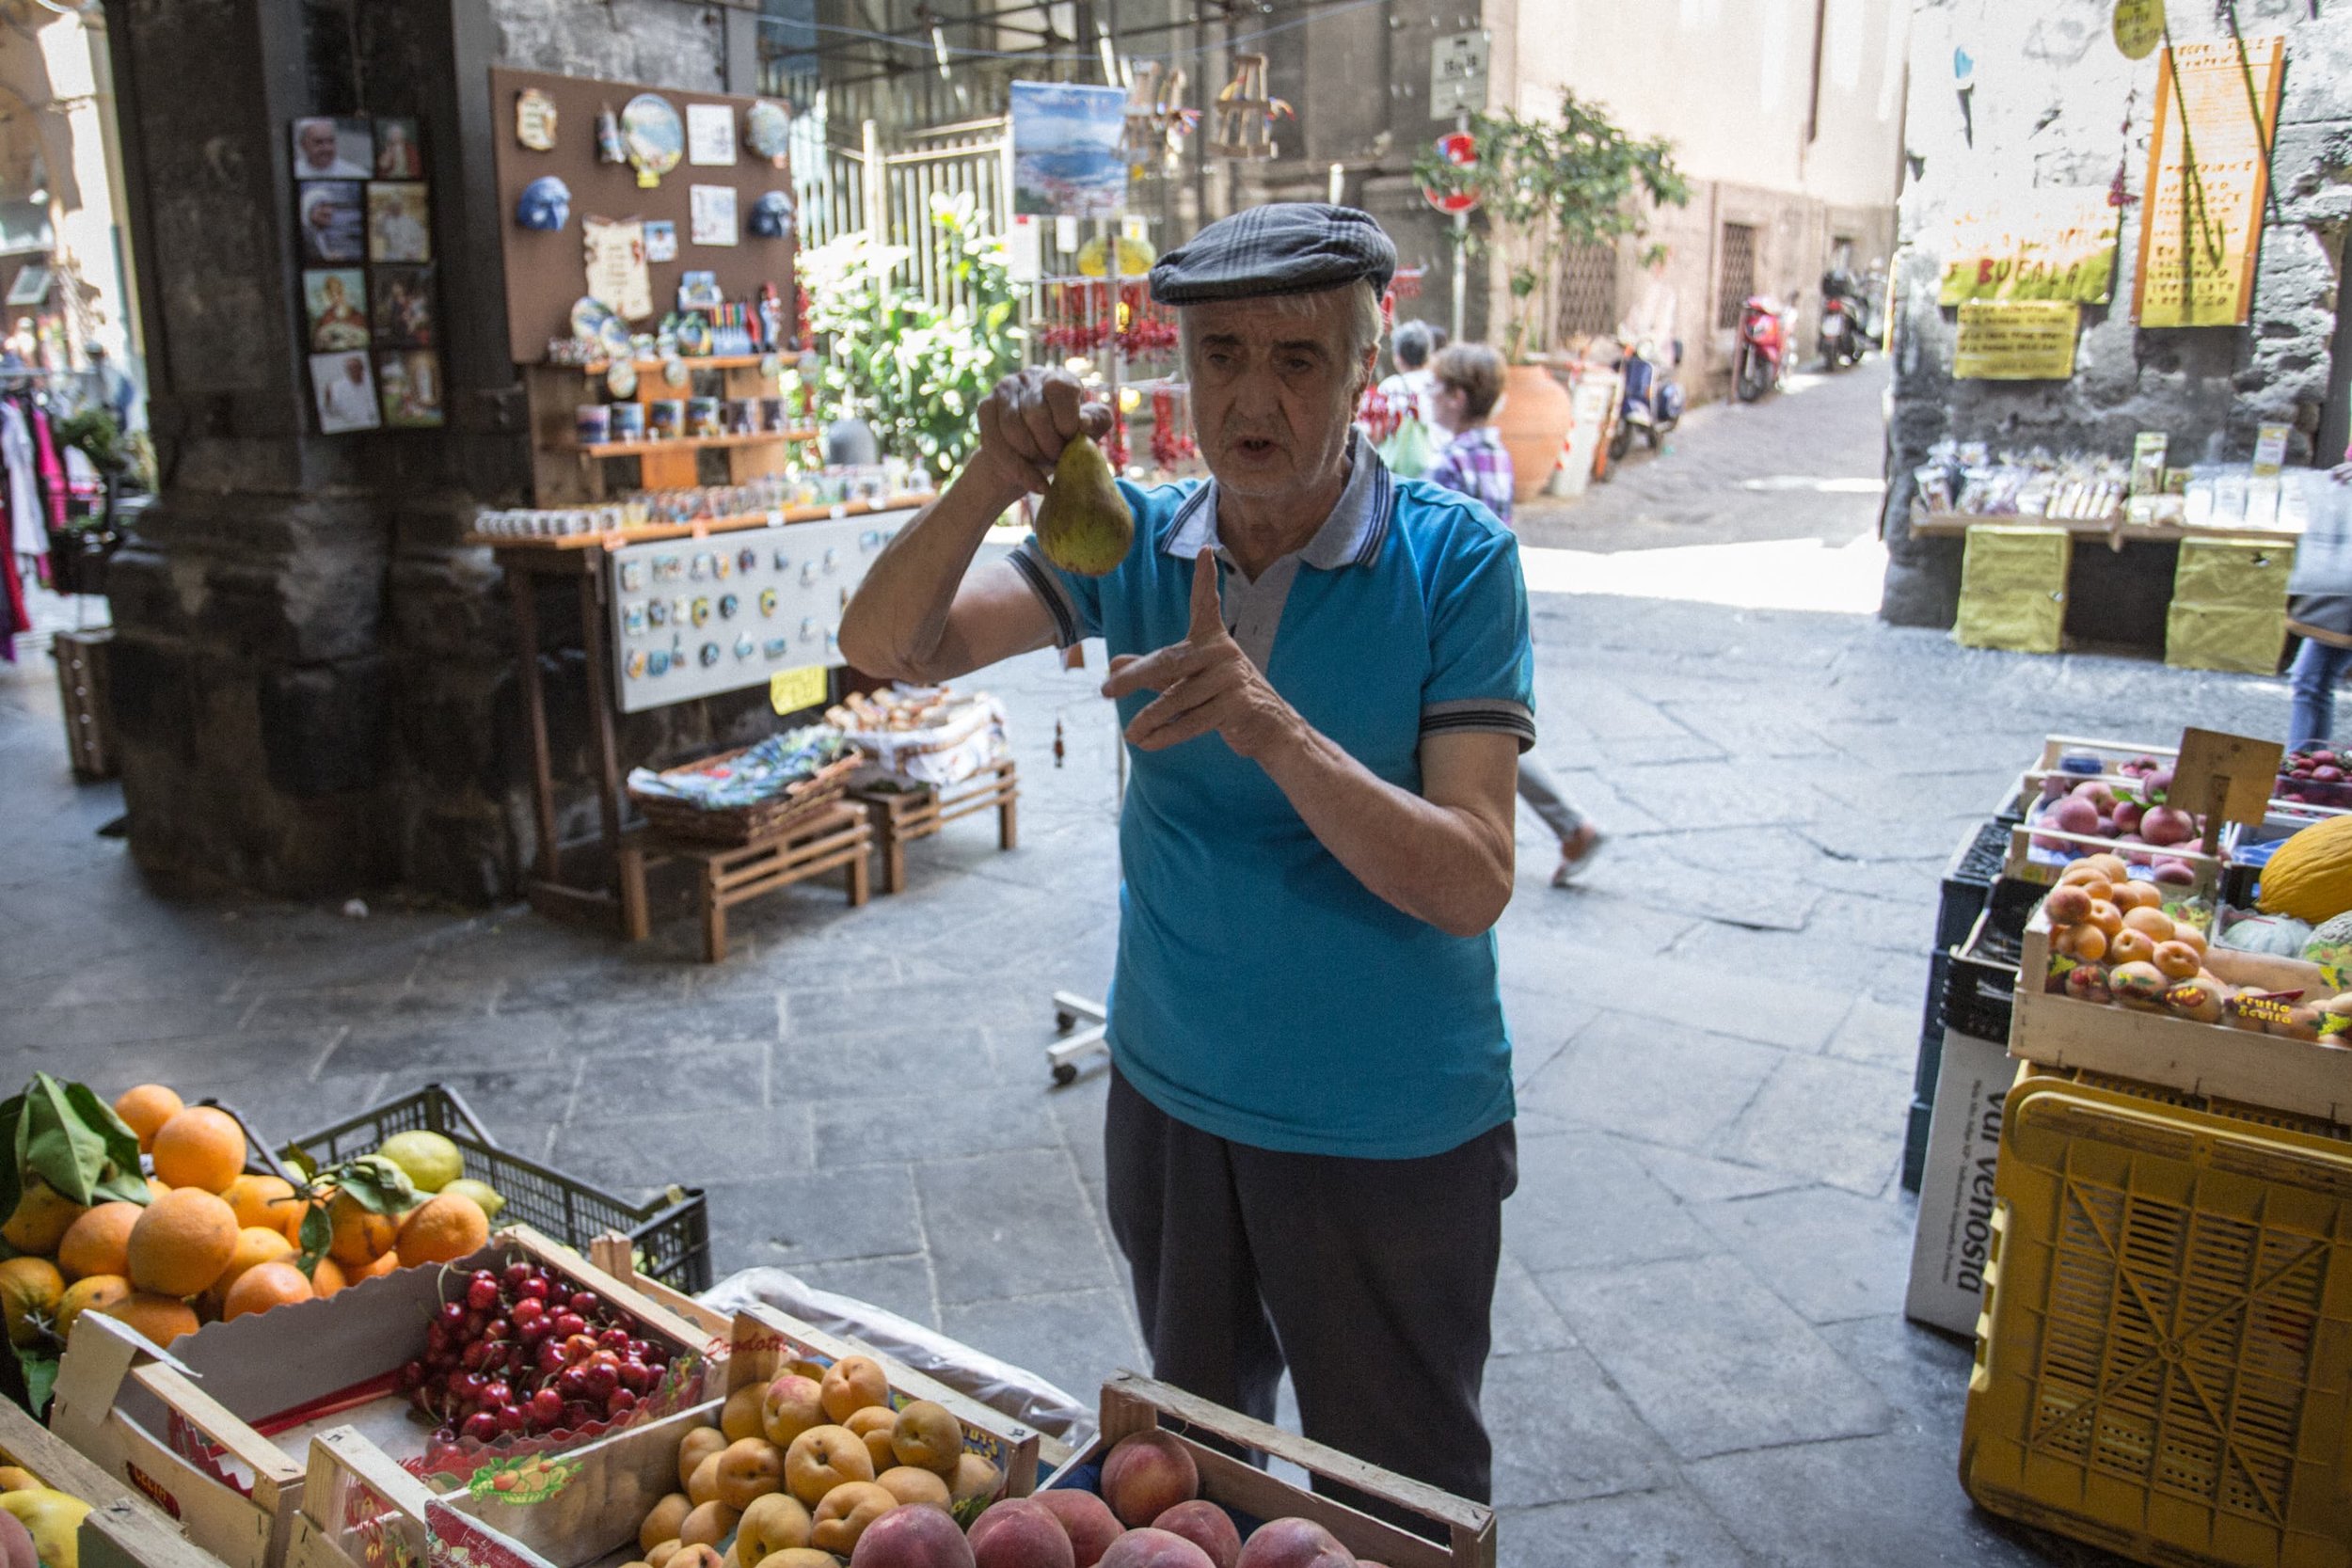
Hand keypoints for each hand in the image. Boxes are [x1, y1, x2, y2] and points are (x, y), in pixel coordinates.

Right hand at [974, 367, 1112, 495]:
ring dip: (1032, 457)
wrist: (1030, 463)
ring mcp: (1005, 388)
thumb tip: (1083, 421)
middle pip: (1036, 415)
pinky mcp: (986, 407)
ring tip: (1045, 466)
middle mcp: (1031, 376)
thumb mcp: (1089, 433)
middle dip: (1050, 446)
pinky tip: (1035, 483)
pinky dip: (1018, 469)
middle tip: (1057, 458)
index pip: (1062, 389)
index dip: (1067, 421)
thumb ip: (1096, 422)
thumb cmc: (1065, 442)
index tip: (1070, 439)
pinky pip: (995, 442)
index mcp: (1060, 377)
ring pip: (1013, 429)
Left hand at [1101, 549, 1298, 758]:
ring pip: (1178, 698)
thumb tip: (1114, 664)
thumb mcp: (1186, 679)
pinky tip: (1147, 742)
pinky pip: (1193, 721)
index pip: (1206, 604)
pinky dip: (1167, 734)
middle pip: (1170, 662)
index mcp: (1212, 638)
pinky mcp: (1237, 705)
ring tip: (1130, 733)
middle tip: (1106, 690)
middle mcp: (1223, 652)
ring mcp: (1232, 678)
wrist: (1270, 728)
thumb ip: (1153, 670)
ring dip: (1150, 718)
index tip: (1206, 551)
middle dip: (1135, 677)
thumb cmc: (1222, 697)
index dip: (1205, 579)